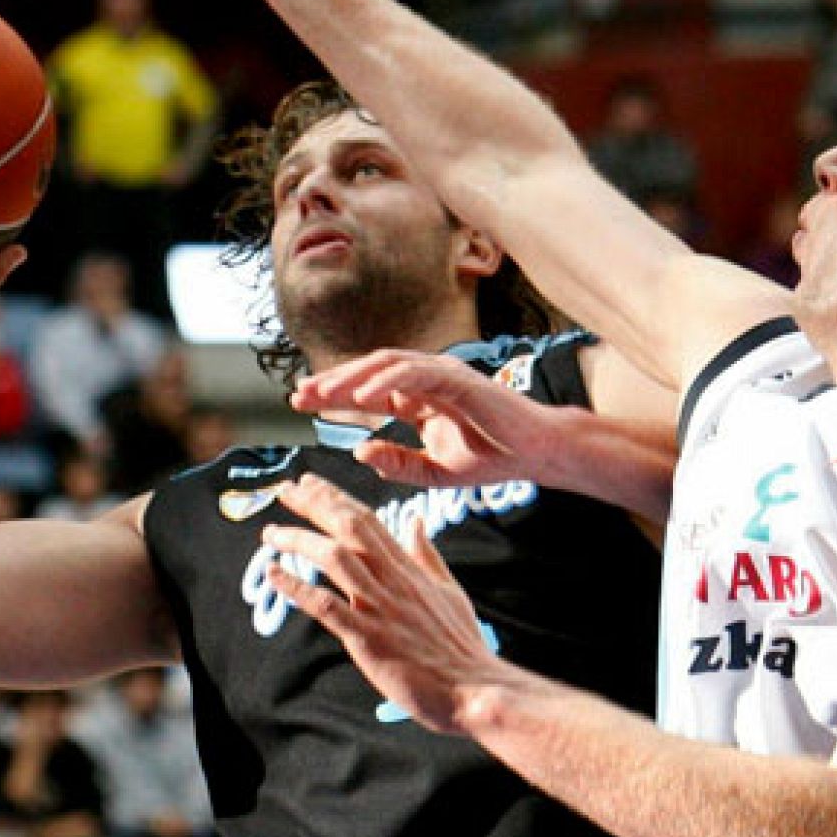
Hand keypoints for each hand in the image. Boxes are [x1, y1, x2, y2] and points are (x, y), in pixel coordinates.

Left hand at [262, 474, 504, 733]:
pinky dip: (297, 588)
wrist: (475, 690)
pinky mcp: (369, 638)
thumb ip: (427, 556)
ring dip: (300, 541)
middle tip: (285, 489)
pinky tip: (274, 575)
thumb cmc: (463, 647)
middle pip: (350, 527)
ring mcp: (380, 608)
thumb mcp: (449, 591)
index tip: (310, 483)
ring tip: (271, 533)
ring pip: (335, 558)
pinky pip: (326, 606)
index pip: (368, 520)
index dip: (336, 498)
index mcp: (410, 569)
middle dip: (315, 504)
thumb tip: (416, 522)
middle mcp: (393, 581)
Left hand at [292, 349, 555, 487]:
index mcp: (419, 398)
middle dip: (333, 382)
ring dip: (353, 378)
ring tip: (324, 393)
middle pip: (369, 372)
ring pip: (387, 366)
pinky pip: (416, 374)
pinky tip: (363, 395)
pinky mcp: (459, 378)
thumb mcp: (436, 471)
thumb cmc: (494, 457)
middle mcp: (427, 380)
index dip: (334, 394)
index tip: (302, 403)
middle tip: (300, 395)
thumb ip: (399, 464)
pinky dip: (387, 381)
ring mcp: (443, 375)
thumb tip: (360, 453)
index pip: (369, 391)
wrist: (537, 454)